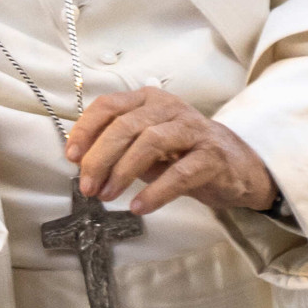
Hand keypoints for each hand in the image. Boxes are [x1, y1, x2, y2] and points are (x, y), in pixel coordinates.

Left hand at [66, 88, 276, 218]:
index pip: (109, 106)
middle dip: (100, 157)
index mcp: (149, 101)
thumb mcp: (146, 147)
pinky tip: (139, 206)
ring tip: (107, 196)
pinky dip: (155, 191)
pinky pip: (180, 173)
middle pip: (126, 125)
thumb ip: (118, 148)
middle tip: (87, 185)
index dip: (86, 130)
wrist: (237, 167)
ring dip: (123, 171)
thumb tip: (82, 163)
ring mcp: (193, 130)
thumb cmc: (184, 154)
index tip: (71, 156)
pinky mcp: (212, 156)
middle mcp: (170, 109)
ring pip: (151, 142)